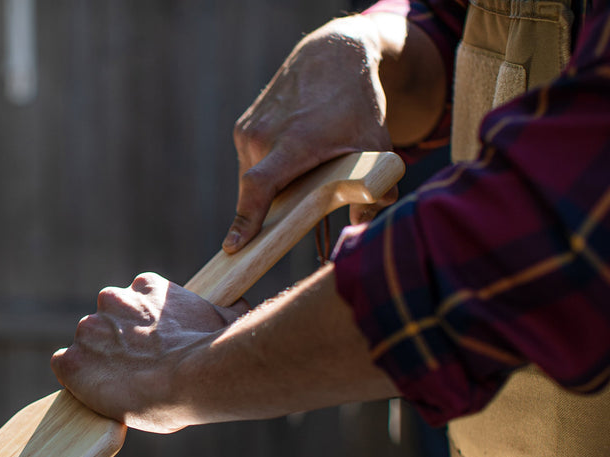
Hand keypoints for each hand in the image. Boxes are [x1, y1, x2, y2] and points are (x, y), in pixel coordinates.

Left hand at [51, 272, 248, 432]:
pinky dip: (76, 380)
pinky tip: (96, 392)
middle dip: (117, 344)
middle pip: (105, 323)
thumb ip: (218, 310)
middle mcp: (112, 300)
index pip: (131, 305)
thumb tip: (235, 308)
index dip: (140, 330)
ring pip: (86, 346)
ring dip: (98, 363)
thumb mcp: (224, 317)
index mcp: (146, 287)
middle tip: (137, 370)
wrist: (197, 377)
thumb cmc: (215, 351)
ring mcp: (89, 330)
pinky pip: (64, 367)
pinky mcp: (73, 362)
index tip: (151, 348)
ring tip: (123, 387)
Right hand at [224, 16, 399, 253]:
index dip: (246, 220)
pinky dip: (270, 168)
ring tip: (303, 168)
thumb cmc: (356, 103)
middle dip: (278, 207)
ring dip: (275, 186)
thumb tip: (363, 223)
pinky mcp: (242, 127)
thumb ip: (374, 188)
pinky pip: (252, 164)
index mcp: (292, 143)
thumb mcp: (376, 144)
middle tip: (304, 204)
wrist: (332, 56)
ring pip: (254, 179)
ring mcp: (248, 131)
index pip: (259, 187)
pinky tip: (294, 152)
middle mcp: (262, 136)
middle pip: (260, 194)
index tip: (233, 246)